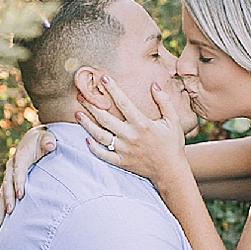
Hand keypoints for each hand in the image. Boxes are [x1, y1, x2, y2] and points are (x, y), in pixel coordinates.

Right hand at [0, 125, 55, 225]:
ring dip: (2, 206)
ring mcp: (10, 175)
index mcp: (20, 156)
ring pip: (2, 192)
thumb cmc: (44, 139)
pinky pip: (4, 195)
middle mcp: (12, 166)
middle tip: (11, 211)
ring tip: (1, 222)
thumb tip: (51, 145)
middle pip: (7, 183)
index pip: (18, 171)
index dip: (18, 182)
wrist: (35, 139)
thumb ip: (49, 141)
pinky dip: (2, 206)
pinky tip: (2, 221)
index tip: (21, 195)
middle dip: (8, 198)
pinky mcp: (10, 182)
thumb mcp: (47, 137)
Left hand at [77, 76, 189, 190]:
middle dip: (91, 105)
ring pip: (100, 136)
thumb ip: (164, 101)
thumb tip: (154, 84)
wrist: (170, 171)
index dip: (112, 89)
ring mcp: (124, 150)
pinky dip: (93, 147)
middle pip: (105, 118)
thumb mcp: (173, 120)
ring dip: (87, 124)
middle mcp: (130, 136)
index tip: (103, 78)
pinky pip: (103, 154)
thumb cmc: (172, 144)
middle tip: (81, 95)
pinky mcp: (121, 162)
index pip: (123, 102)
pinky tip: (86, 138)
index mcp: (142, 124)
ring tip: (77, 114)